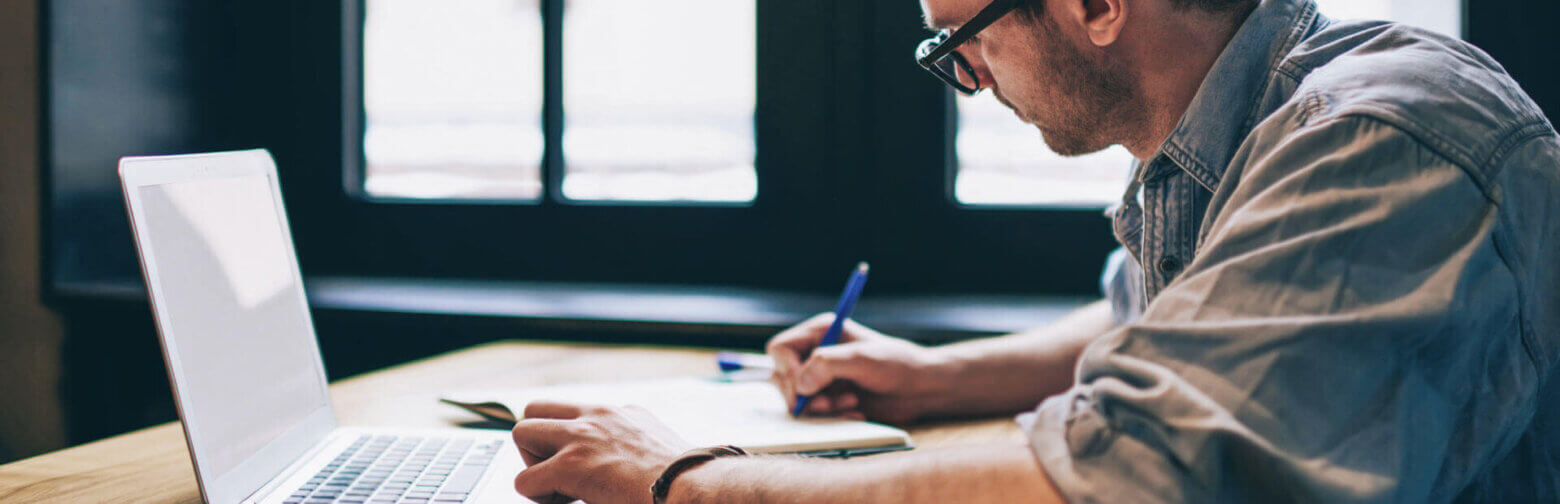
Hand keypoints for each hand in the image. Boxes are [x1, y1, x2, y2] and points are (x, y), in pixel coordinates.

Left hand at [511, 401, 691, 503]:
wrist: (691, 488)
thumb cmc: (682, 479)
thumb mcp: (656, 448)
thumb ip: (631, 446)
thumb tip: (620, 468)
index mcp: (621, 413)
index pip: (573, 411)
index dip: (567, 441)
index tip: (584, 466)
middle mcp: (598, 416)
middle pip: (536, 408)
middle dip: (538, 443)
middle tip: (558, 472)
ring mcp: (582, 437)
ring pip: (521, 432)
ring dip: (533, 464)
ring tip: (559, 487)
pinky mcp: (572, 465)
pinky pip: (525, 480)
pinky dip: (537, 496)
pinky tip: (567, 502)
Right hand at [767, 313, 952, 424]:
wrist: (920, 388)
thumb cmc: (897, 365)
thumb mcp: (862, 359)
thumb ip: (826, 365)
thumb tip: (800, 385)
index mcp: (820, 331)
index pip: (780, 349)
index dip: (787, 370)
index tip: (805, 387)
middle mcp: (815, 352)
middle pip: (781, 376)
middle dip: (803, 394)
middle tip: (827, 403)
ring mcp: (820, 377)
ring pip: (794, 398)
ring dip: (818, 408)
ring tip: (849, 404)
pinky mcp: (828, 398)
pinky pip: (811, 413)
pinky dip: (829, 417)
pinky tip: (853, 411)